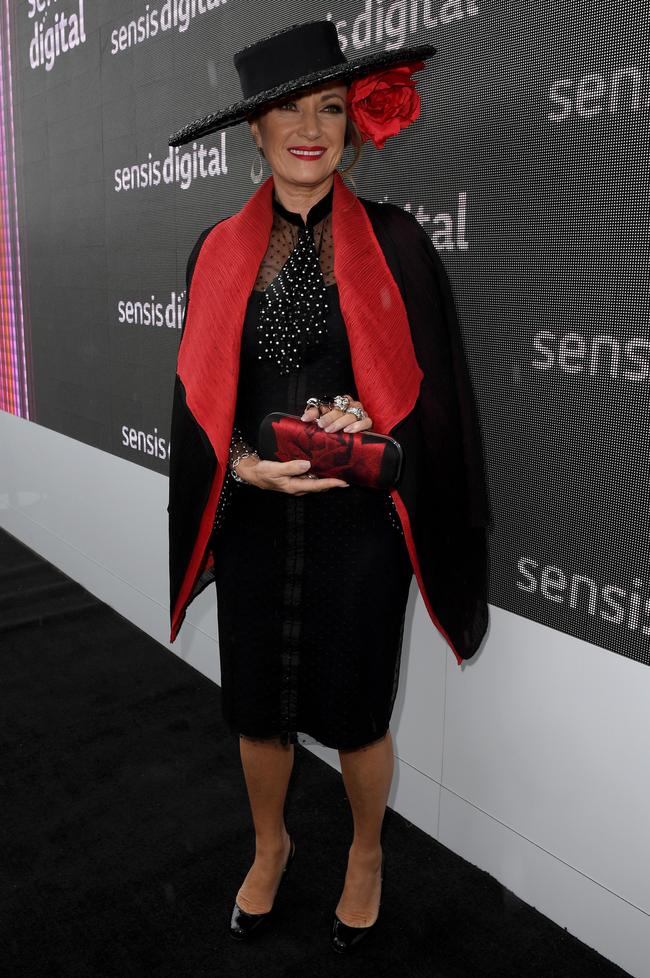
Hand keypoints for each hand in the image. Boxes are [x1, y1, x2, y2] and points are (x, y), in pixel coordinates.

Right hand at [233, 454, 348, 494]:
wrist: (252, 473)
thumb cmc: (262, 472)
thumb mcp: (275, 468)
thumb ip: (290, 467)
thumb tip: (307, 465)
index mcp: (294, 486)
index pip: (317, 485)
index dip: (331, 483)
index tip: (344, 482)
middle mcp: (298, 487)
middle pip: (320, 486)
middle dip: (334, 482)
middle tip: (348, 477)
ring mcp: (297, 484)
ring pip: (316, 482)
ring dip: (328, 478)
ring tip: (340, 472)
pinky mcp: (295, 479)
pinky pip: (310, 478)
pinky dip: (319, 474)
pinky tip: (324, 467)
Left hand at [300, 394, 372, 432]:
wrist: (354, 437)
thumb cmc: (336, 426)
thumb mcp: (323, 420)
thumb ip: (313, 415)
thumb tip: (304, 418)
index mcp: (338, 402)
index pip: (326, 403)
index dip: (316, 411)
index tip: (307, 419)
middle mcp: (350, 404)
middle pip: (339, 409)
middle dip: (329, 418)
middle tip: (321, 426)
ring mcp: (360, 412)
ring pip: (351, 415)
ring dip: (340, 422)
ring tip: (331, 430)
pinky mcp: (368, 421)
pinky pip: (366, 421)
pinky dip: (358, 425)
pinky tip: (349, 430)